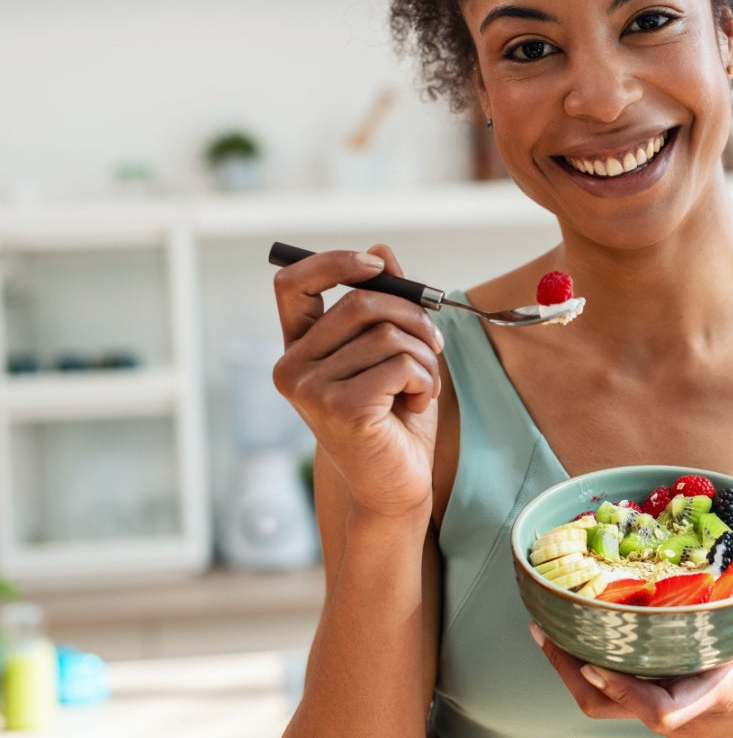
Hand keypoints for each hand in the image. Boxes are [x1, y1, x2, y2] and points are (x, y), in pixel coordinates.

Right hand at [272, 244, 443, 519]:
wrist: (397, 486)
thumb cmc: (394, 420)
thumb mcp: (391, 355)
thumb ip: (384, 306)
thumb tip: (382, 251)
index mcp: (299, 350)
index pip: (292, 284)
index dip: (334, 263)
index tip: (377, 267)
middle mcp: (293, 368)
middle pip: (359, 304)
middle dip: (412, 317)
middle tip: (434, 342)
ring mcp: (312, 390)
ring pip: (387, 335)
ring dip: (425, 356)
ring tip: (425, 385)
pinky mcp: (342, 408)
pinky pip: (401, 364)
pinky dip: (425, 379)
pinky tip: (418, 404)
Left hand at [532, 559, 732, 737]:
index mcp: (712, 696)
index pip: (659, 705)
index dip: (620, 685)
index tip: (592, 658)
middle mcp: (678, 710)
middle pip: (608, 702)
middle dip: (570, 666)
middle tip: (544, 624)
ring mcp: (663, 718)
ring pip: (603, 703)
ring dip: (571, 668)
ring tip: (548, 628)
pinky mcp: (658, 719)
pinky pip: (613, 698)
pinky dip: (591, 670)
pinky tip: (581, 638)